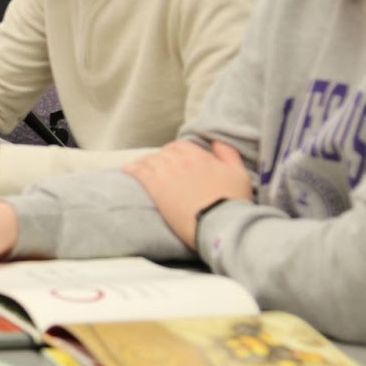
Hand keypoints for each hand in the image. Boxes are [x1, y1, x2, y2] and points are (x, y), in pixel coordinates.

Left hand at [125, 139, 253, 248]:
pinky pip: (138, 172)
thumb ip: (228, 153)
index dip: (177, 153)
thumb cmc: (231, 202)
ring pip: (150, 160)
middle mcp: (180, 160)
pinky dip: (132, 170)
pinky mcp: (155, 187)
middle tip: (160, 169)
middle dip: (162, 159)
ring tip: (142, 171)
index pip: (181, 146)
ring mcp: (166, 173)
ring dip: (146, 164)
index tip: (176, 161)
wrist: (219, 223)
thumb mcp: (238, 173)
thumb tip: (217, 142)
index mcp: (199, 155)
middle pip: (164, 153)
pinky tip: (127, 172)